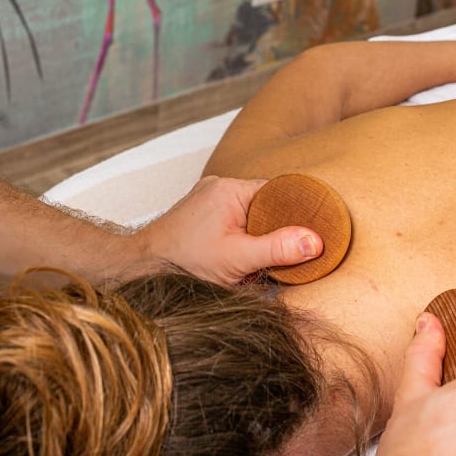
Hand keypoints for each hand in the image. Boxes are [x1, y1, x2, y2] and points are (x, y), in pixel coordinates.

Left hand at [138, 175, 323, 284]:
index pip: (278, 193)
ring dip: (256, 237)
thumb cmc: (184, 262)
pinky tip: (239, 257)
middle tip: (282, 255)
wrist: (141, 269)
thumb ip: (277, 249)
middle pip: (265, 204)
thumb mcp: (238, 259)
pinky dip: (241, 237)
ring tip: (256, 259)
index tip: (310, 233)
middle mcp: (218, 187)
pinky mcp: (200, 214)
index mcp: (230, 188)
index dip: (295, 213)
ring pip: (249, 214)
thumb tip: (314, 241)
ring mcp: (207, 199)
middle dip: (274, 230)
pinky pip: (233, 220)